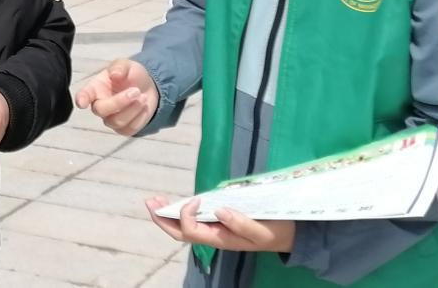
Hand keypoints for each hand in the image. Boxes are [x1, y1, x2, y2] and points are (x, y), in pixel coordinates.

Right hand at [74, 58, 157, 135]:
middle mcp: (100, 105)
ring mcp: (111, 119)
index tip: (82, 102)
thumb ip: (119, 67)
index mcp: (95, 88)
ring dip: (133, 109)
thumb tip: (115, 74)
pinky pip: (130, 128)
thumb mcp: (126, 65)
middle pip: (101, 110)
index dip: (81, 99)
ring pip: (117, 121)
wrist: (147, 87)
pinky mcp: (124, 129)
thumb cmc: (130, 75)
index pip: (84, 95)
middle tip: (136, 91)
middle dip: (120, 101)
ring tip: (143, 97)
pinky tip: (144, 106)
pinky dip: (140, 116)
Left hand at [145, 196, 294, 252]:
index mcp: (220, 239)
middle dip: (162, 218)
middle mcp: (213, 236)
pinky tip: (174, 203)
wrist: (288, 235)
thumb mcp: (262, 230)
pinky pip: (192, 221)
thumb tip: (218, 210)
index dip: (186, 215)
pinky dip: (179, 211)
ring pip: (183, 227)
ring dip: (167, 215)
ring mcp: (214, 230)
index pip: (191, 231)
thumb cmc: (274, 231)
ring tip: (154, 200)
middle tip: (149, 201)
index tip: (196, 197)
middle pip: (179, 233)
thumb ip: (241, 223)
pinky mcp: (217, 222)